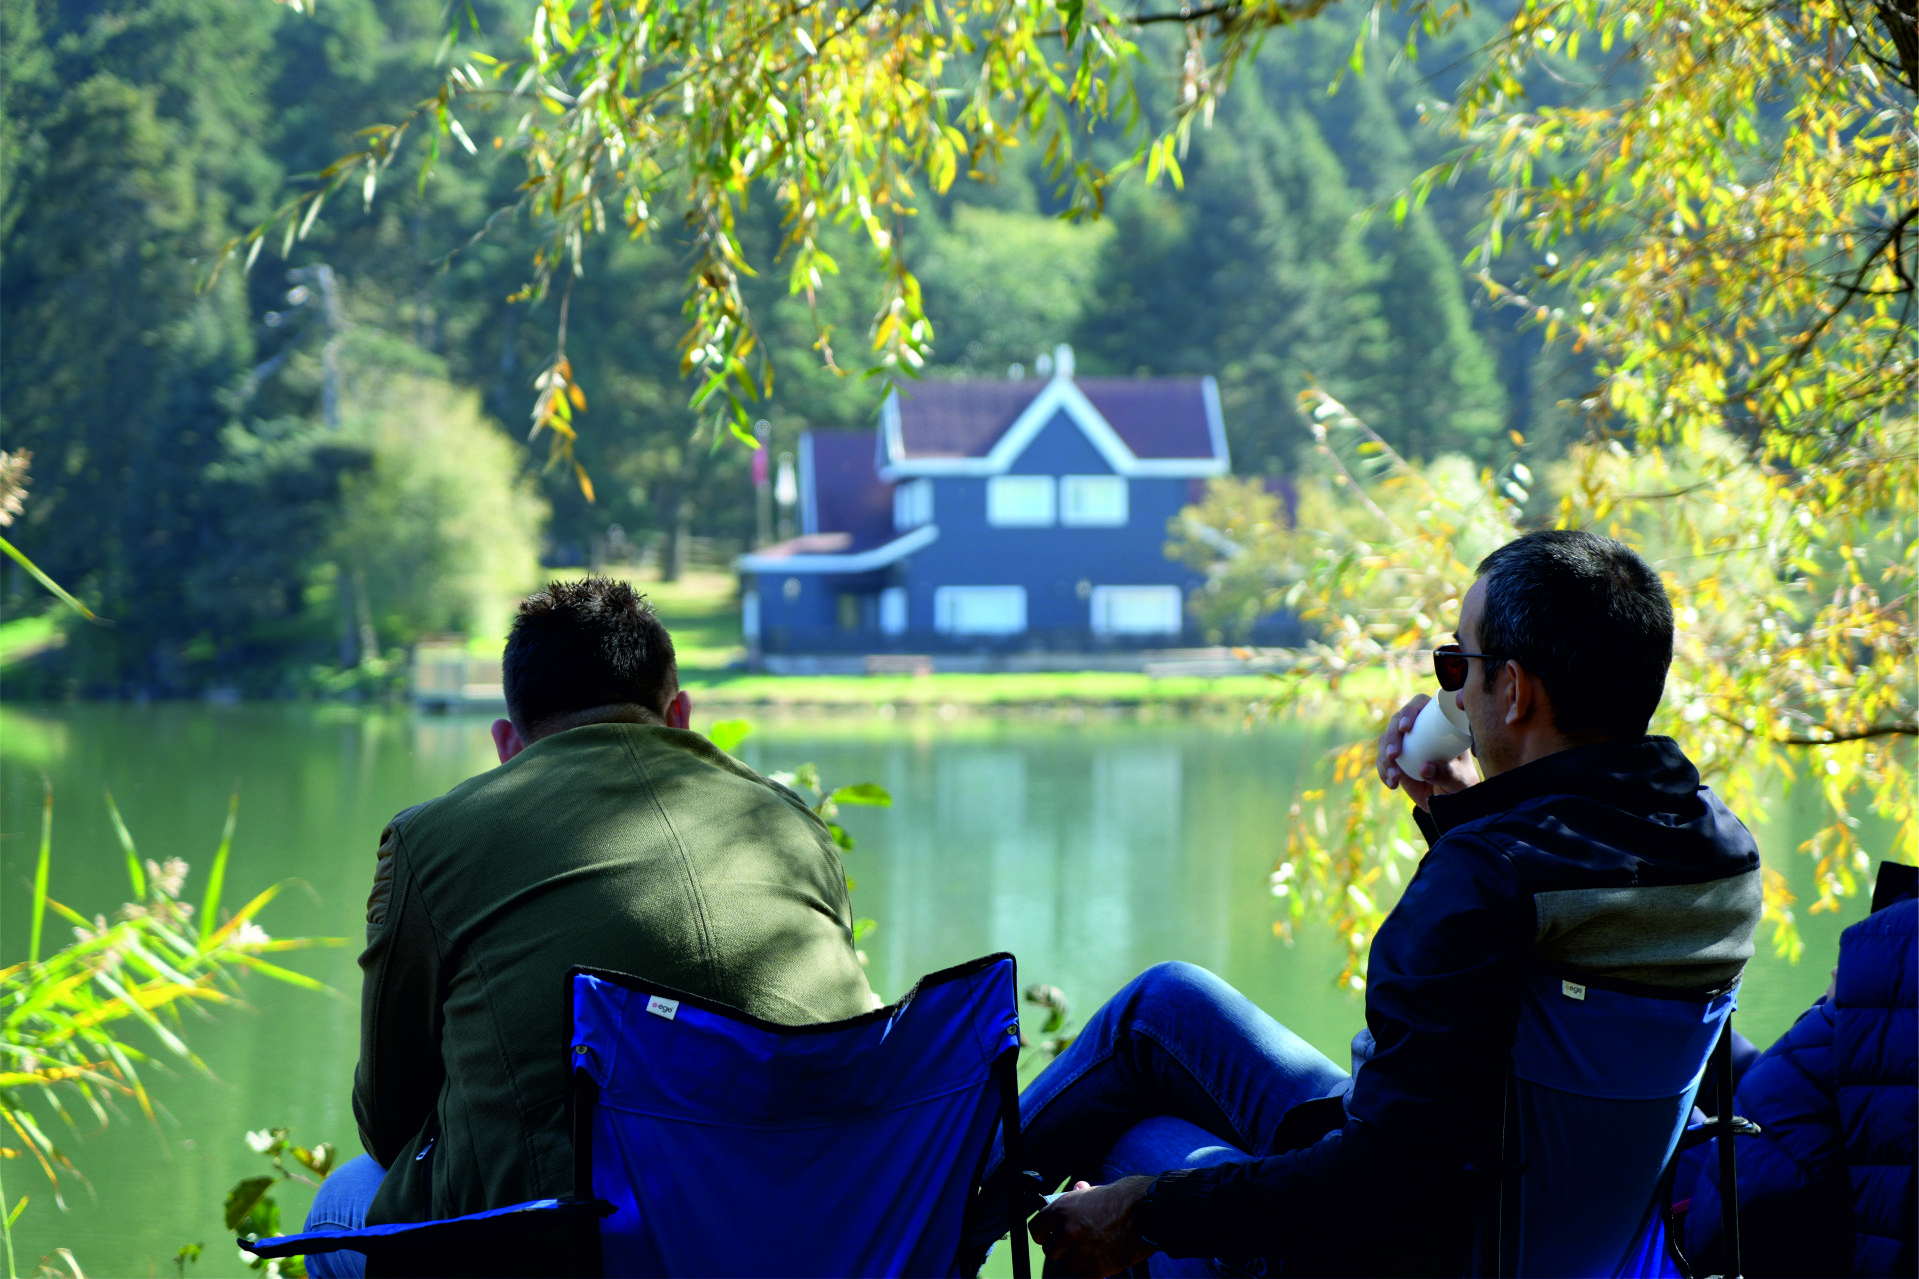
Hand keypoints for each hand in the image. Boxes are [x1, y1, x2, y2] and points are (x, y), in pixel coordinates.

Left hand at [1027, 1176, 1153, 1277]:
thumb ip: (1079, 1196)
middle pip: (1050, 1250)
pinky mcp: (1096, 1267)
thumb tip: (1077, 1189)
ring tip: (1091, 1251)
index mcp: (1062, 1209)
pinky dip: (1091, 1271)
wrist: (1147, 1212)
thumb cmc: (1123, 1199)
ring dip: (1077, 1261)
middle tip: (1074, 1245)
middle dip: (1061, 1249)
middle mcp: (1067, 1230)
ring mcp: (1081, 1250)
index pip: (1035, 1228)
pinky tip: (1101, 1260)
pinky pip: (1084, 1276)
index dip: (1042, 1233)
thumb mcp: (1095, 1192)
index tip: (1048, 1236)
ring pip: (1067, 1265)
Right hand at [1376, 695, 1478, 811]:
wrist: (1451, 799)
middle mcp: (1418, 729)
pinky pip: (1382, 760)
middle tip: (1394, 755)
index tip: (1405, 728)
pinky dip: (1383, 771)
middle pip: (1396, 722)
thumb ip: (1445, 773)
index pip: (1419, 705)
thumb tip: (1424, 767)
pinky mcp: (1395, 760)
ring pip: (1385, 740)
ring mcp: (1405, 744)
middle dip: (1392, 738)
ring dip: (1385, 757)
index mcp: (1437, 722)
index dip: (1409, 711)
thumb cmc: (1460, 782)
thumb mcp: (1458, 778)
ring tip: (1395, 776)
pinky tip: (1392, 783)